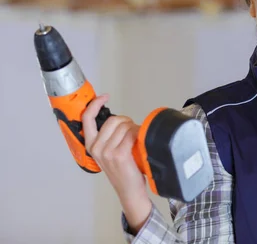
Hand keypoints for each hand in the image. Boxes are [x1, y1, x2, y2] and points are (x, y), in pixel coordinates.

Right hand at [82, 94, 151, 232]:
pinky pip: (131, 134)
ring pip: (123, 126)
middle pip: (113, 120)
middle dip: (126, 121)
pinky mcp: (119, 154)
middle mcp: (96, 148)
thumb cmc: (123, 169)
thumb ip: (109, 136)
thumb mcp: (109, 152)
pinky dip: (138, 134)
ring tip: (136, 141)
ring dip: (134, 129)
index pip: (87, 119)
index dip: (94, 105)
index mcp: (91, 145)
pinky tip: (139, 142)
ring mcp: (106, 151)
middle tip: (132, 131)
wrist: (129, 190)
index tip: (104, 96)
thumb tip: (119, 120)